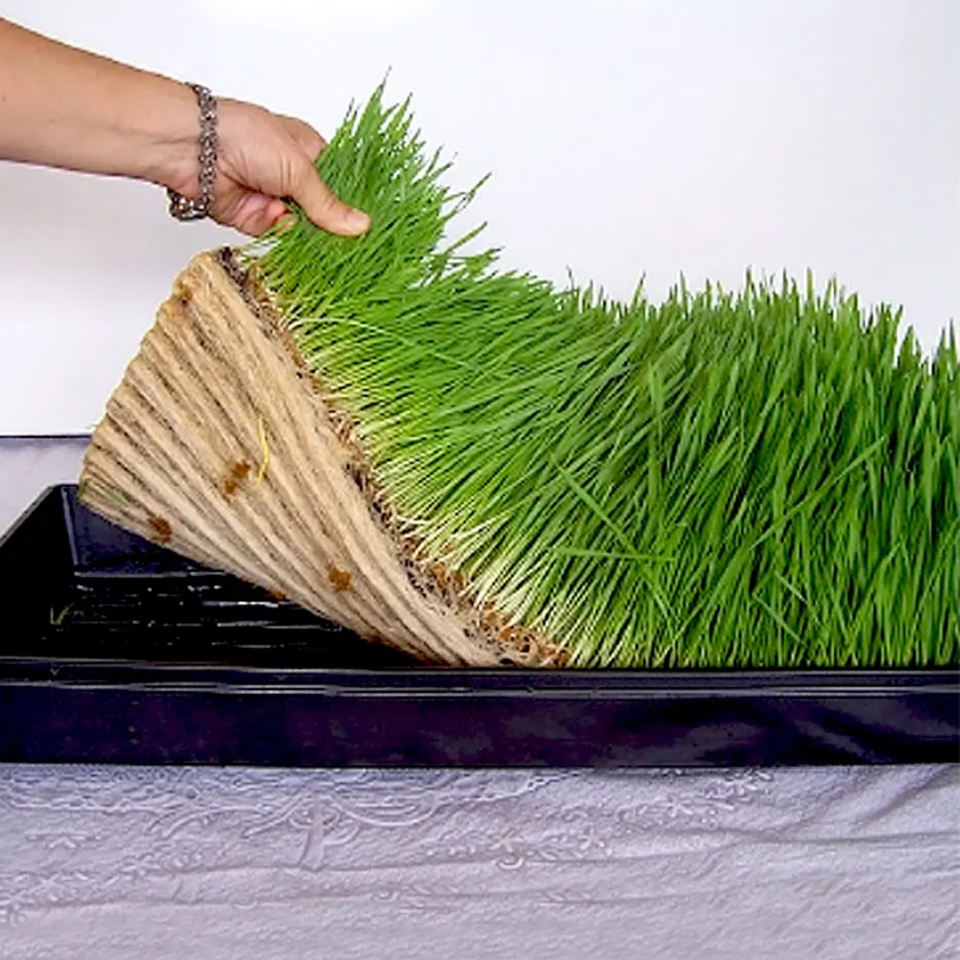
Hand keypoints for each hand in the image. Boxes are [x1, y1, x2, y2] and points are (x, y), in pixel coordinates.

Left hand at [165, 98, 370, 237]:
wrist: (192, 148)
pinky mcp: (253, 218)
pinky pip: (276, 237)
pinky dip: (281, 238)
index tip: (368, 227)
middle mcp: (291, 175)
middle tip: (351, 244)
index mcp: (308, 151)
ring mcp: (272, 198)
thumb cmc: (244, 136)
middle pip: (320, 211)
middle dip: (330, 226)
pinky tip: (289, 235)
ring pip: (300, 228)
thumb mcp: (298, 169)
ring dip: (305, 233)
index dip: (351, 204)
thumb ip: (327, 204)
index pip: (339, 184)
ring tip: (318, 238)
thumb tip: (361, 225)